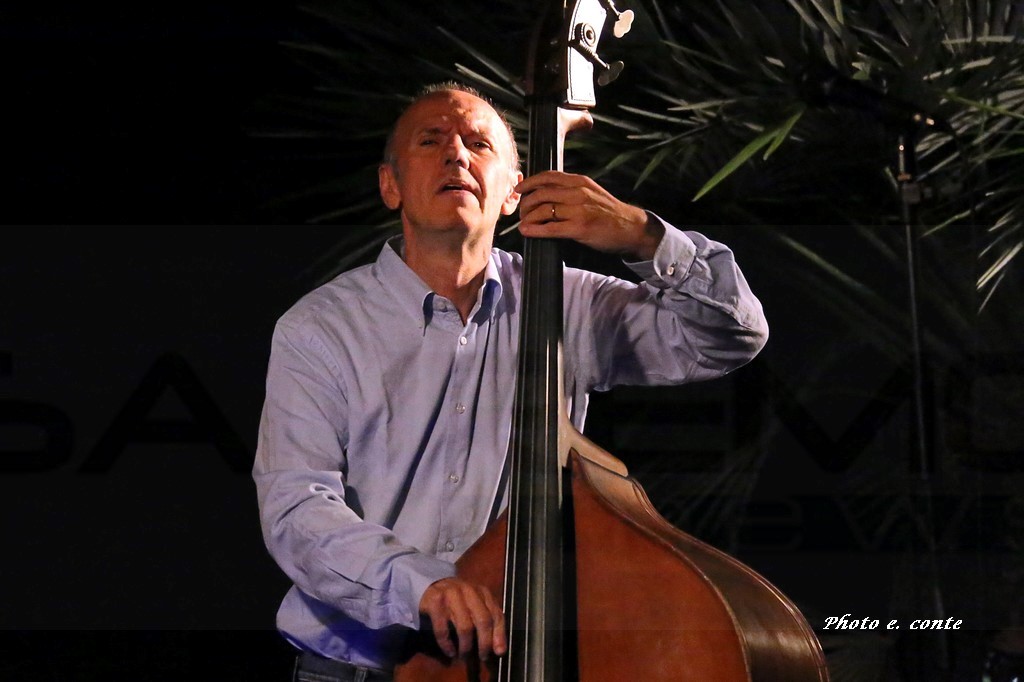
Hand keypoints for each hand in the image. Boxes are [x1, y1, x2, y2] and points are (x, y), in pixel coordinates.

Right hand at [419, 577, 506, 659]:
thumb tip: (500, 650)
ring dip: (466, 646)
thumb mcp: (476, 606)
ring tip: (464, 655)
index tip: (498, 652)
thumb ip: (489, 623)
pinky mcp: (435, 602)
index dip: (499, 635)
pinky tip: (450, 652)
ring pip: (465, 626)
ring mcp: (452, 595)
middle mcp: (469, 591)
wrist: (432, 584)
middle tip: (482, 657)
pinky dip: (447, 644)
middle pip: (483, 620)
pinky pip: (443, 629)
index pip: (496, 615)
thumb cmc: (458, 600)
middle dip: (484, 643)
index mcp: (483, 592)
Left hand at [516, 171, 663, 260]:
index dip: (529, 182)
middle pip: (540, 194)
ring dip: (528, 218)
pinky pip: (550, 228)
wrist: (631, 228)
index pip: (548, 176)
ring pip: (542, 210)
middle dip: (525, 203)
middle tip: (521, 212)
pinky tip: (527, 232)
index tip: (519, 190)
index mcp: (580, 182)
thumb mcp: (591, 192)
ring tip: (524, 224)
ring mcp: (578, 211)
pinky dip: (534, 230)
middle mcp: (578, 193)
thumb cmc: (609, 212)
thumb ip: (571, 190)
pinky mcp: (579, 228)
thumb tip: (546, 192)